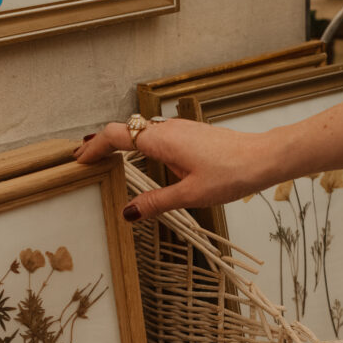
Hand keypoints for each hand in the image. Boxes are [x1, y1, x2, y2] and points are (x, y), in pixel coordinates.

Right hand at [73, 118, 279, 220]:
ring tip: (106, 159)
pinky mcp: (191, 134)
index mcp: (161, 142)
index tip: (79, 159)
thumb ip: (155, 203)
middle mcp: (168, 130)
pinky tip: (143, 160)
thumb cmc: (231, 174)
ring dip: (121, 143)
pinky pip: (157, 135)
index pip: (116, 136)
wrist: (263, 157)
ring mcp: (180, 130)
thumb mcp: (190, 195)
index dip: (94, 146)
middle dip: (102, 144)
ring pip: (141, 132)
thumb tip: (128, 212)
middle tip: (85, 160)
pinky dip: (140, 144)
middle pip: (125, 130)